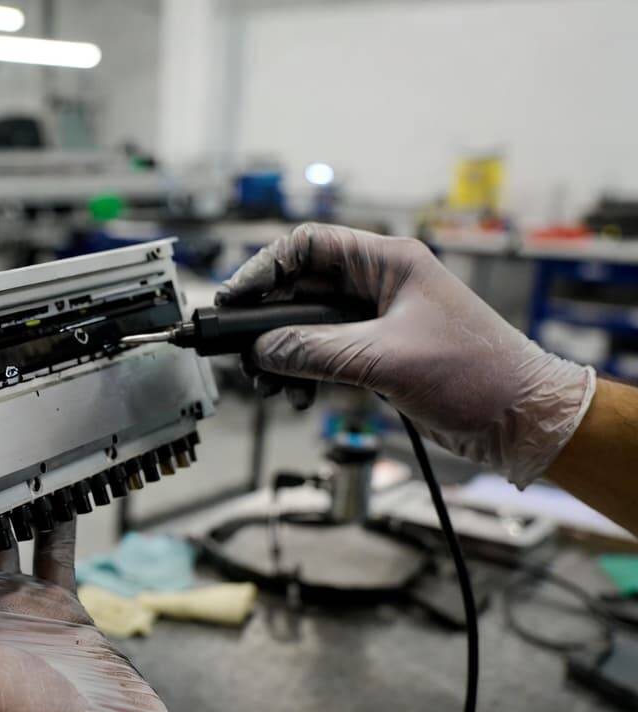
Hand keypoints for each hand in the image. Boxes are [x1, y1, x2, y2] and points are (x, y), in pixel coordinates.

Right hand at [218, 223, 594, 486]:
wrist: (521, 419)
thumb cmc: (480, 375)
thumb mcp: (385, 360)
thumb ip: (315, 352)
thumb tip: (263, 350)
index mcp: (390, 262)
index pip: (309, 246)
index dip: (265, 268)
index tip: (235, 298)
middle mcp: (381, 284)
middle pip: (301, 287)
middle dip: (267, 320)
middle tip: (242, 348)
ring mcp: (377, 320)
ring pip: (307, 325)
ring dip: (282, 352)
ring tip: (270, 380)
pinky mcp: (378, 353)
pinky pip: (322, 353)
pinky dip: (303, 371)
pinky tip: (297, 393)